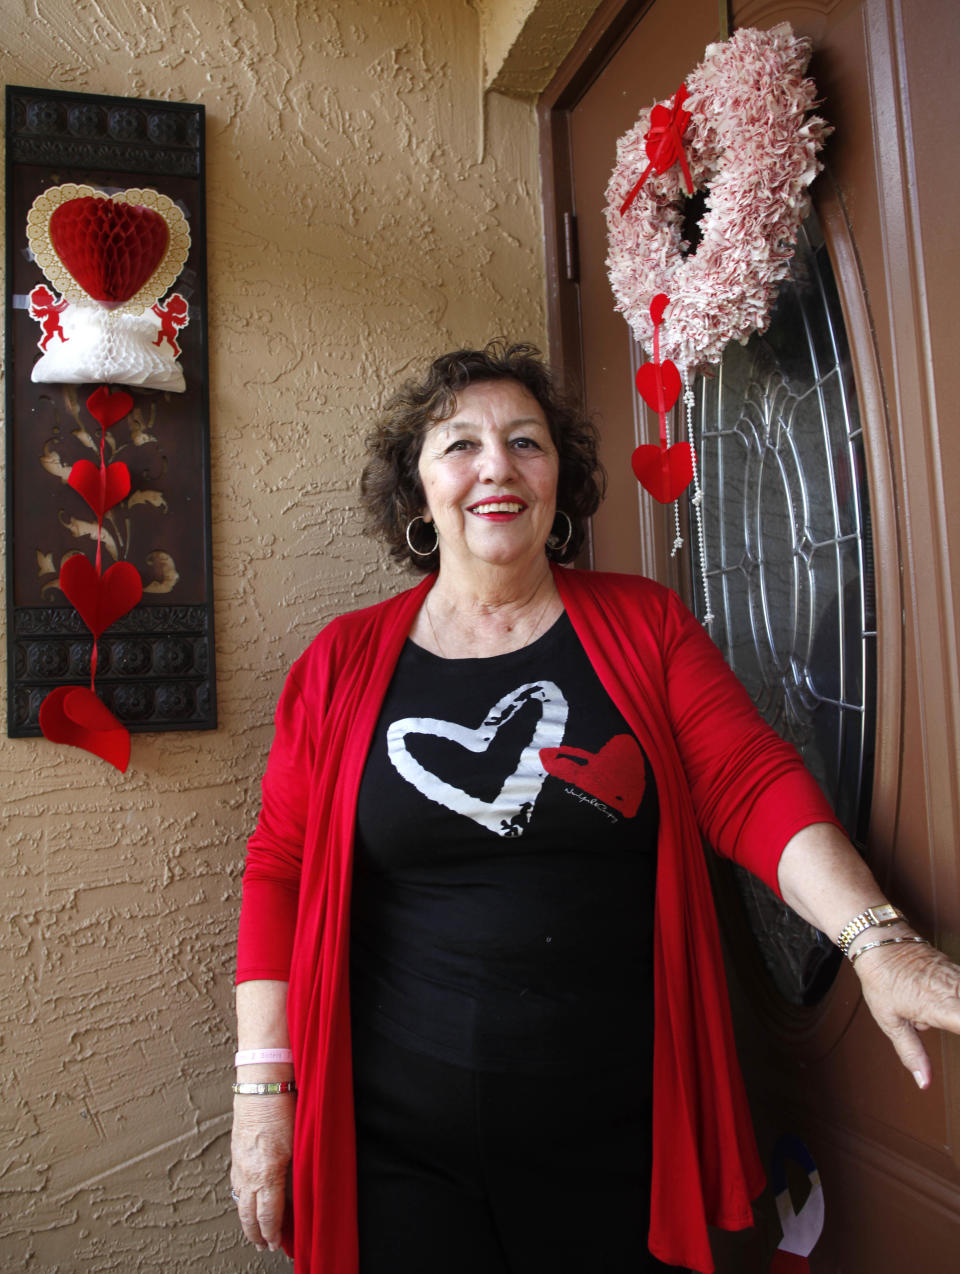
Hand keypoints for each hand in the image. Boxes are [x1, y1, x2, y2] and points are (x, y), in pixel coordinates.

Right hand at [230, 1093, 294, 1252]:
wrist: (262, 1086)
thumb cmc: (284, 1110)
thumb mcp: (299, 1144)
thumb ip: (297, 1173)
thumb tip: (301, 1194)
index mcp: (267, 1174)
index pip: (268, 1215)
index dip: (273, 1233)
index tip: (278, 1245)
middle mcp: (249, 1173)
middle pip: (248, 1215)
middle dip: (257, 1234)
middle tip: (265, 1246)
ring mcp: (239, 1164)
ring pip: (240, 1201)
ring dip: (247, 1219)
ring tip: (255, 1231)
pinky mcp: (235, 1154)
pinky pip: (236, 1185)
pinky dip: (242, 1199)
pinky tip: (247, 1200)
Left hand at [854, 934, 959, 1087]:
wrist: (878, 941)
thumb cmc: (881, 980)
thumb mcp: (890, 1021)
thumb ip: (912, 1053)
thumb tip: (923, 1082)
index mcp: (941, 1008)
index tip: (956, 1033)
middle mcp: (955, 991)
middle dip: (956, 1019)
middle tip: (926, 1021)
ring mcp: (959, 978)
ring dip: (954, 1014)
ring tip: (918, 1009)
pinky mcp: (958, 970)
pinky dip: (956, 997)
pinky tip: (929, 999)